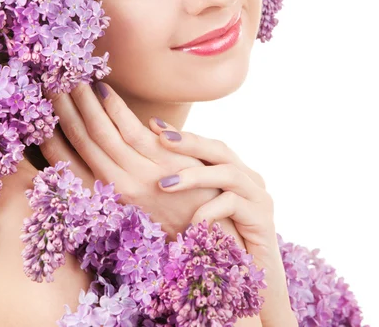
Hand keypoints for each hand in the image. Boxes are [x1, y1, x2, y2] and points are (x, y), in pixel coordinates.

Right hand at [39, 81, 237, 241]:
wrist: (207, 226)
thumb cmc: (167, 213)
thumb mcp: (128, 204)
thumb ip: (108, 180)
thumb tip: (88, 151)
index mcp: (104, 198)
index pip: (66, 164)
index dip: (50, 137)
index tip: (39, 113)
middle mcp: (115, 187)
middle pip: (80, 141)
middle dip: (61, 111)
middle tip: (51, 84)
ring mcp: (138, 173)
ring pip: (100, 132)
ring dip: (83, 103)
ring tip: (73, 80)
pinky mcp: (161, 161)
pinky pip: (129, 128)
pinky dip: (114, 107)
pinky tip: (103, 88)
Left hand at [149, 120, 294, 326]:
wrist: (254, 287)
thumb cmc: (219, 248)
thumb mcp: (197, 214)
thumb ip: (184, 192)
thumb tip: (147, 173)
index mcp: (232, 174)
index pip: (205, 147)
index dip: (180, 134)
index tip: (152, 122)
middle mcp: (248, 178)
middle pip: (219, 149)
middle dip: (188, 141)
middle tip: (159, 137)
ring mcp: (258, 196)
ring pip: (228, 172)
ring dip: (195, 176)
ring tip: (165, 184)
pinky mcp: (263, 218)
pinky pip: (234, 205)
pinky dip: (211, 210)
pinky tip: (192, 223)